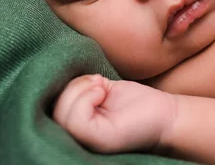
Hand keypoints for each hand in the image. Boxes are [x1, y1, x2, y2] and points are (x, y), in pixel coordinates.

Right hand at [53, 74, 175, 153]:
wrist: (165, 114)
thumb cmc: (134, 103)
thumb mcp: (97, 90)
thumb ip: (77, 89)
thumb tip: (52, 72)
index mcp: (76, 128)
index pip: (49, 109)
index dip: (58, 87)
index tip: (87, 79)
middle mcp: (78, 140)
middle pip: (53, 110)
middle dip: (71, 86)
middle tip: (97, 81)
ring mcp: (87, 142)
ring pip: (61, 113)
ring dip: (80, 89)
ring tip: (101, 86)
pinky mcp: (99, 140)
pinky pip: (76, 118)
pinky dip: (86, 96)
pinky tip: (104, 92)